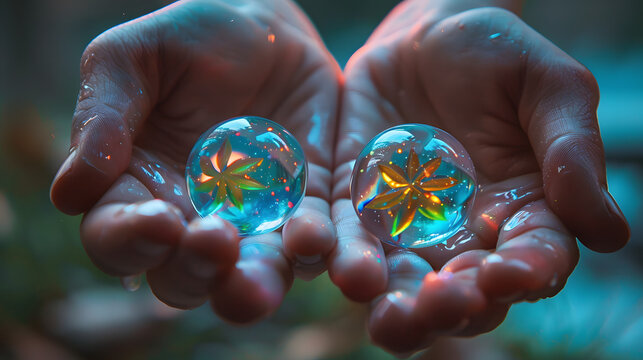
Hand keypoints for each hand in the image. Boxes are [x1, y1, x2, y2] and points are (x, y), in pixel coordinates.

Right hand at [50, 0, 340, 322]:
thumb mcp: (132, 58)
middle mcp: (193, 222)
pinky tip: (318, 240)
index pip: (117, 238)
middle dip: (199, 271)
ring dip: (259, 283)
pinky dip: (320, 250)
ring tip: (266, 275)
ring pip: (254, 275)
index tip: (159, 221)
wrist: (265, 29)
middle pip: (185, 277)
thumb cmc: (188, 41)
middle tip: (215, 244)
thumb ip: (102, 115)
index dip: (131, 241)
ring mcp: (255, 224)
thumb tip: (70, 192)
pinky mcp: (307, 209)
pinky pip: (316, 242)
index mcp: (137, 192)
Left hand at [331, 0, 628, 353]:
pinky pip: (347, 241)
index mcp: (523, 213)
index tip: (508, 274)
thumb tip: (610, 233)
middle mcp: (466, 234)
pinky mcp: (357, 208)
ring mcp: (408, 226)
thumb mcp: (548, 88)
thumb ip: (571, 153)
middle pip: (464, 293)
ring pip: (404, 283)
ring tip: (389, 313)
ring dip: (397, 307)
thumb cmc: (497, 54)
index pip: (534, 260)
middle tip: (441, 304)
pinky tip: (339, 266)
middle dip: (453, 308)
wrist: (424, 34)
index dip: (526, 274)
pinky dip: (342, 258)